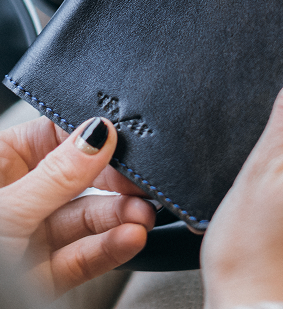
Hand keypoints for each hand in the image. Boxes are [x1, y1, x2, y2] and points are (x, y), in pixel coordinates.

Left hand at [0, 114, 154, 298]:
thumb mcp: (8, 209)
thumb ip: (58, 173)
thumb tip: (99, 133)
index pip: (54, 136)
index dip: (90, 138)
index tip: (123, 143)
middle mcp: (15, 197)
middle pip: (76, 178)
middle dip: (113, 183)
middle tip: (141, 183)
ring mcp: (30, 238)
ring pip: (83, 218)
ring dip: (118, 216)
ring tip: (142, 214)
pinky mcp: (43, 276)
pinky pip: (82, 255)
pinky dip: (109, 247)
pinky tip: (129, 237)